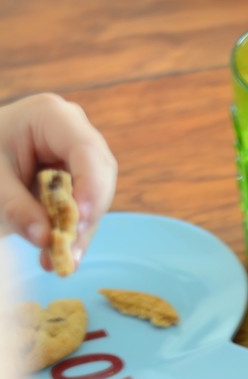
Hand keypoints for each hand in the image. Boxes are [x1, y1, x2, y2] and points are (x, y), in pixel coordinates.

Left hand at [0, 93, 116, 271]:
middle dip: (87, 217)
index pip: (85, 150)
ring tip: (58, 262)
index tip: (80, 222)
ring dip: (80, 233)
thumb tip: (45, 239)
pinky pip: (86, 210)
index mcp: (51, 117)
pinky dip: (73, 234)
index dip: (90, 186)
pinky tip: (56, 256)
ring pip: (97, 199)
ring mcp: (80, 157)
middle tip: (69, 251)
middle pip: (98, 177)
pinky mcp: (79, 179)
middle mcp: (74, 133)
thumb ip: (17, 208)